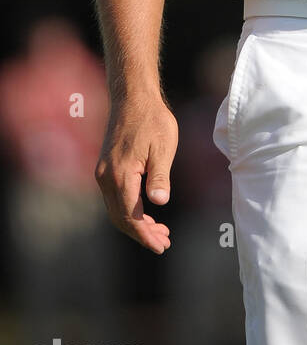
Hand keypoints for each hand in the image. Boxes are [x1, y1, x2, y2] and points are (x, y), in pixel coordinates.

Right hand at [95, 96, 177, 253]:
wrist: (133, 98)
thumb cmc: (152, 120)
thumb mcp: (163, 147)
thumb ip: (159, 177)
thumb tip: (159, 202)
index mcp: (120, 175)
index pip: (131, 217)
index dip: (146, 235)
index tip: (161, 246)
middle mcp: (106, 178)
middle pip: (120, 218)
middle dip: (142, 234)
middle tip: (164, 242)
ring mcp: (103, 174)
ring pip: (117, 210)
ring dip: (136, 224)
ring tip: (160, 232)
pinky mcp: (106, 169)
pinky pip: (116, 198)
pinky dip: (130, 210)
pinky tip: (147, 212)